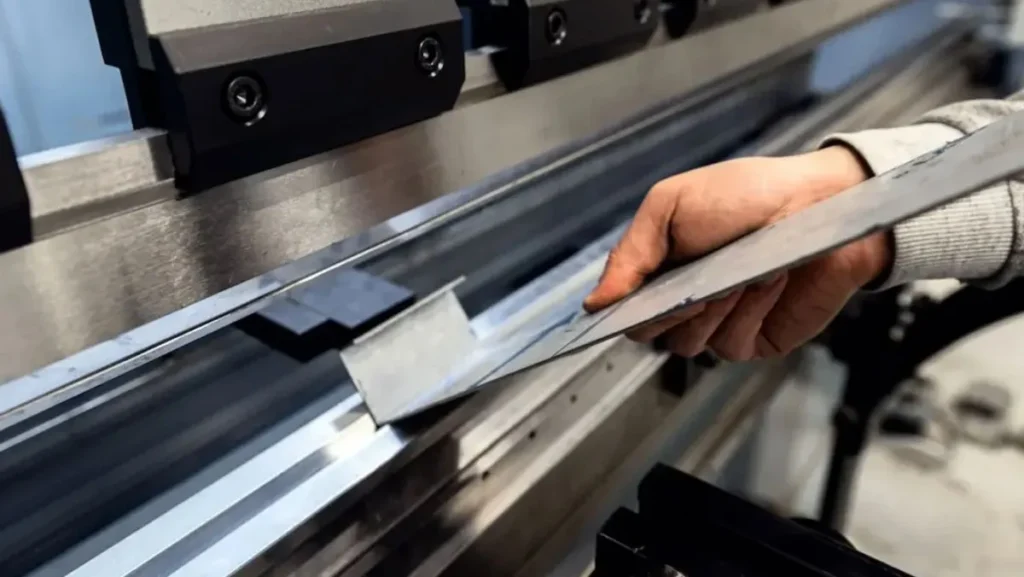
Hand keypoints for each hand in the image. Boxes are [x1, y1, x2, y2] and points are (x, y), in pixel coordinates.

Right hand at [583, 146, 891, 360]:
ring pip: (686, 344)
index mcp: (658, 268)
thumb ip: (630, 254)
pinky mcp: (753, 339)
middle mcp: (683, 300)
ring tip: (744, 269)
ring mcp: (717, 323)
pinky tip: (767, 281)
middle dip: (670, 304)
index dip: (622, 308)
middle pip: (648, 332)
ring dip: (713, 306)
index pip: (621, 308)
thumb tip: (594, 303)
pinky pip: (729, 344)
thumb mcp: (670, 205)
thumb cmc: (747, 194)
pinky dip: (747, 311)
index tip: (632, 299)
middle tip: (697, 275)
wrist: (821, 202)